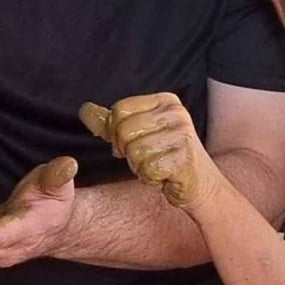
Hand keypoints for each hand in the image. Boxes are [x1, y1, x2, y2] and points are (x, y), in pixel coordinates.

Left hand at [84, 94, 222, 211]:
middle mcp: (176, 113)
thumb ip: (111, 122)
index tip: (133, 143)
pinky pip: (147, 170)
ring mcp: (182, 135)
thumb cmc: (166, 157)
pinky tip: (164, 176)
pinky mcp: (184, 159)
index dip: (117, 133)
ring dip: (139, 166)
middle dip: (128, 151)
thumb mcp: (139, 134)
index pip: (119, 110)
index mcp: (165, 100)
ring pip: (133, 152)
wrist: (200, 184)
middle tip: (147, 157)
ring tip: (157, 165)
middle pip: (123, 131)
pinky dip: (150, 178)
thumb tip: (84, 110)